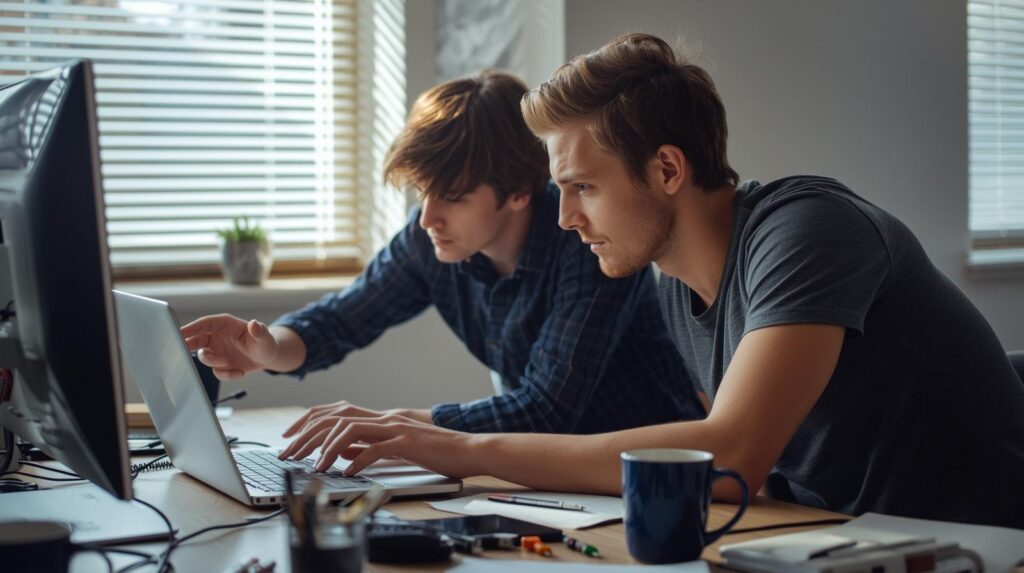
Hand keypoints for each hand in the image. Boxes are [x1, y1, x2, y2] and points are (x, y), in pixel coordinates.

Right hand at [180, 314, 278, 379]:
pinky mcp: (220, 364)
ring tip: (228, 363)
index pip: (204, 323)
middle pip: (196, 339)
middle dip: (188, 345)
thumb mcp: (264, 337)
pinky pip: (217, 372)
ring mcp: (217, 351)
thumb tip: (254, 324)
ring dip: (214, 362)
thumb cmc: (265, 342)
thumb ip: (259, 331)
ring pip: (205, 357)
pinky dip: (227, 374)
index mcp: (224, 324)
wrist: (267, 357)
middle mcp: (217, 336)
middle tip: (182, 351)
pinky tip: (240, 372)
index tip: (178, 332)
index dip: (191, 327)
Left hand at [277, 401, 431, 459]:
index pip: (335, 413)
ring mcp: (396, 428)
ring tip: (316, 466)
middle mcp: (385, 418)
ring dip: (328, 448)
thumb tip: (341, 454)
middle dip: (308, 437)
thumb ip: (369, 446)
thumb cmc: (436, 451)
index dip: (308, 422)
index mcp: (380, 418)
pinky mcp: (408, 442)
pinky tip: (347, 472)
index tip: (290, 439)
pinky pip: (376, 448)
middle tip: (289, 455)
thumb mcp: (396, 447)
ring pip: (351, 429)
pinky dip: (358, 459)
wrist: (469, 449)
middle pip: (336, 419)